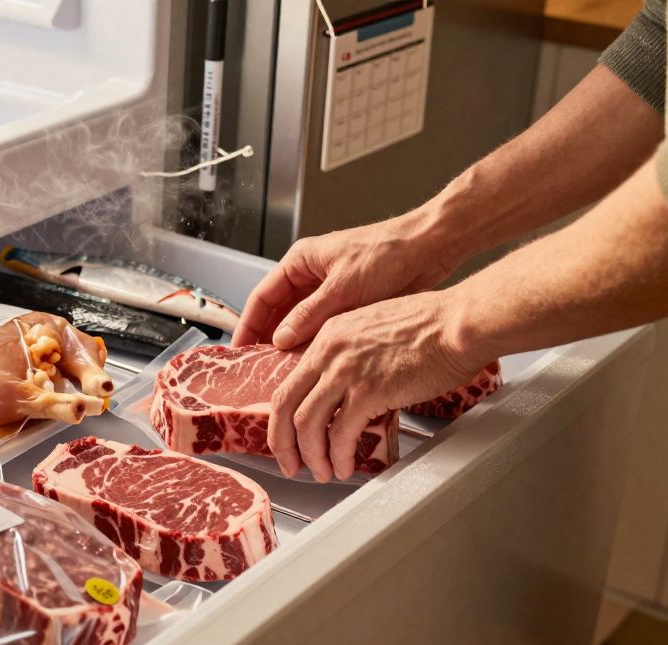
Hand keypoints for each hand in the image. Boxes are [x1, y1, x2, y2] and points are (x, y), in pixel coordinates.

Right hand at [232, 212, 464, 349]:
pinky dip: (315, 346)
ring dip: (293, 346)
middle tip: (259, 369)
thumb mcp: (343, 287)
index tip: (238, 350)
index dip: (248, 324)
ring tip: (284, 373)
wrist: (429, 248)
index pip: (262, 297)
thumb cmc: (387, 253)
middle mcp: (310, 277)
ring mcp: (329, 292)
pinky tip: (313, 366)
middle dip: (268, 340)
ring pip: (300, 324)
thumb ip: (309, 315)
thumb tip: (281, 340)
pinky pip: (322, 330)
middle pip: (278, 313)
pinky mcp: (348, 305)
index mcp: (301, 262)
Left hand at [268, 290, 489, 480]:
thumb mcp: (373, 329)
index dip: (282, 416)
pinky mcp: (367, 392)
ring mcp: (345, 371)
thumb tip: (345, 389)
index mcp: (328, 334)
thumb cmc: (432, 325)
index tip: (287, 435)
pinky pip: (341, 434)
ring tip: (321, 471)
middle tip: (290, 462)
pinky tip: (344, 466)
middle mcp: (329, 351)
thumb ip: (350, 355)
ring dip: (311, 455)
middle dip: (282, 441)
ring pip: (306, 423)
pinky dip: (339, 456)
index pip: (289, 381)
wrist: (458, 324)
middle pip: (285, 404)